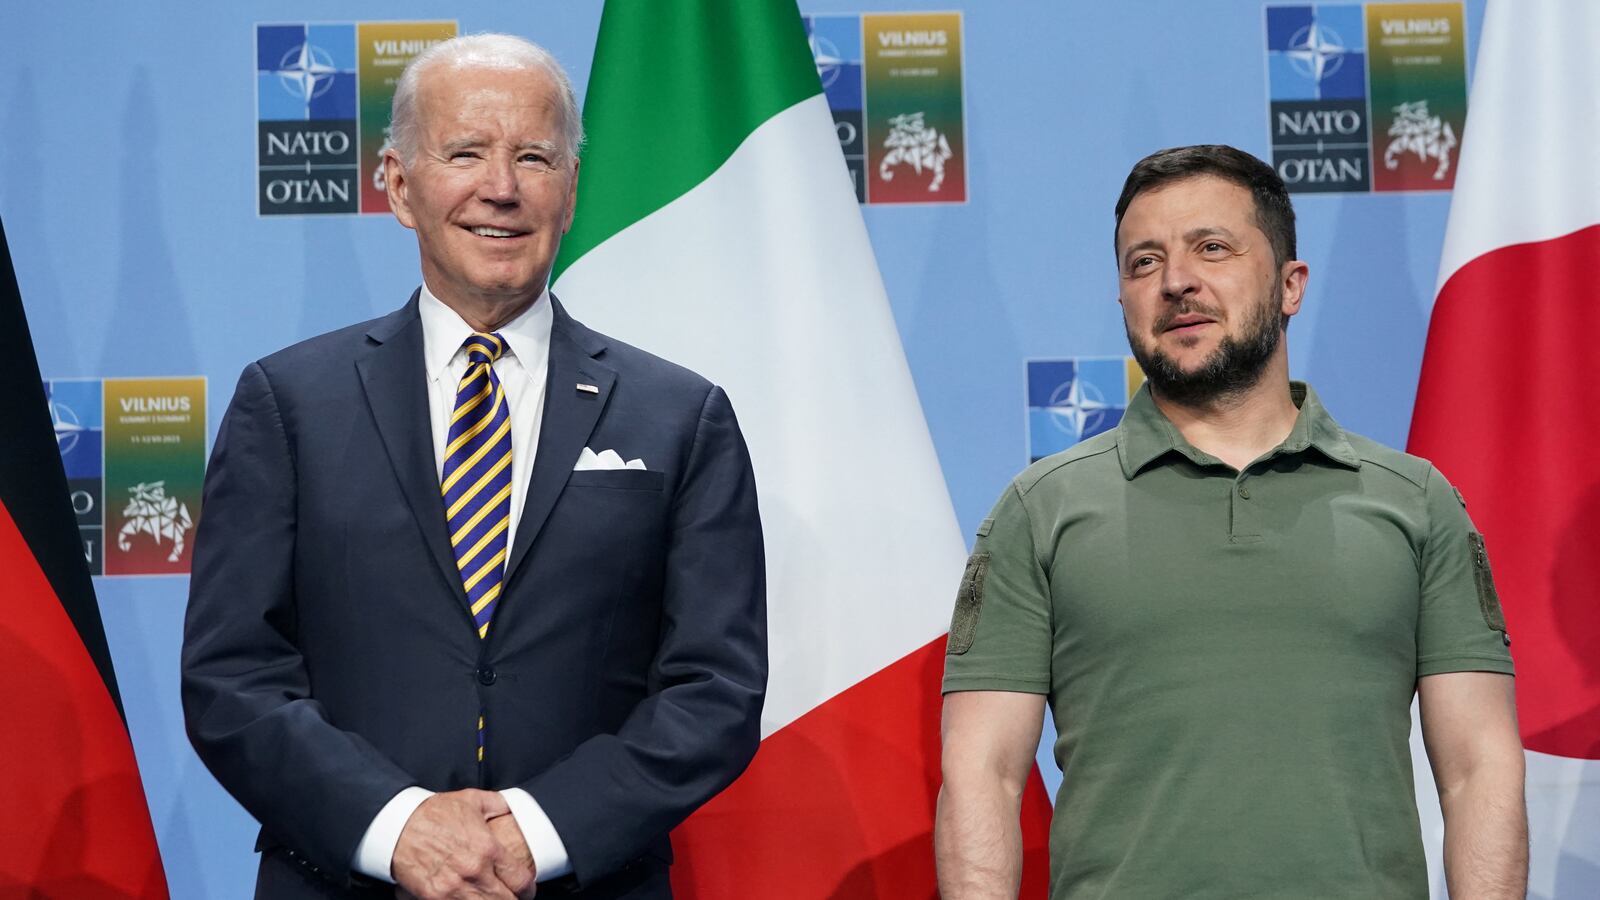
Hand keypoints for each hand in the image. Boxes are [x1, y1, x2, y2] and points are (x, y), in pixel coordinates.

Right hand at [392, 790, 533, 899]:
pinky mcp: (435, 898)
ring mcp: (454, 888)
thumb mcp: (471, 800)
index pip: (520, 880)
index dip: (528, 889)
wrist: (397, 825)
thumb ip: (498, 804)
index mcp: (488, 848)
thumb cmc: (432, 812)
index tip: (527, 890)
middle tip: (511, 897)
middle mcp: (474, 871)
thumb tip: (512, 807)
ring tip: (490, 898)